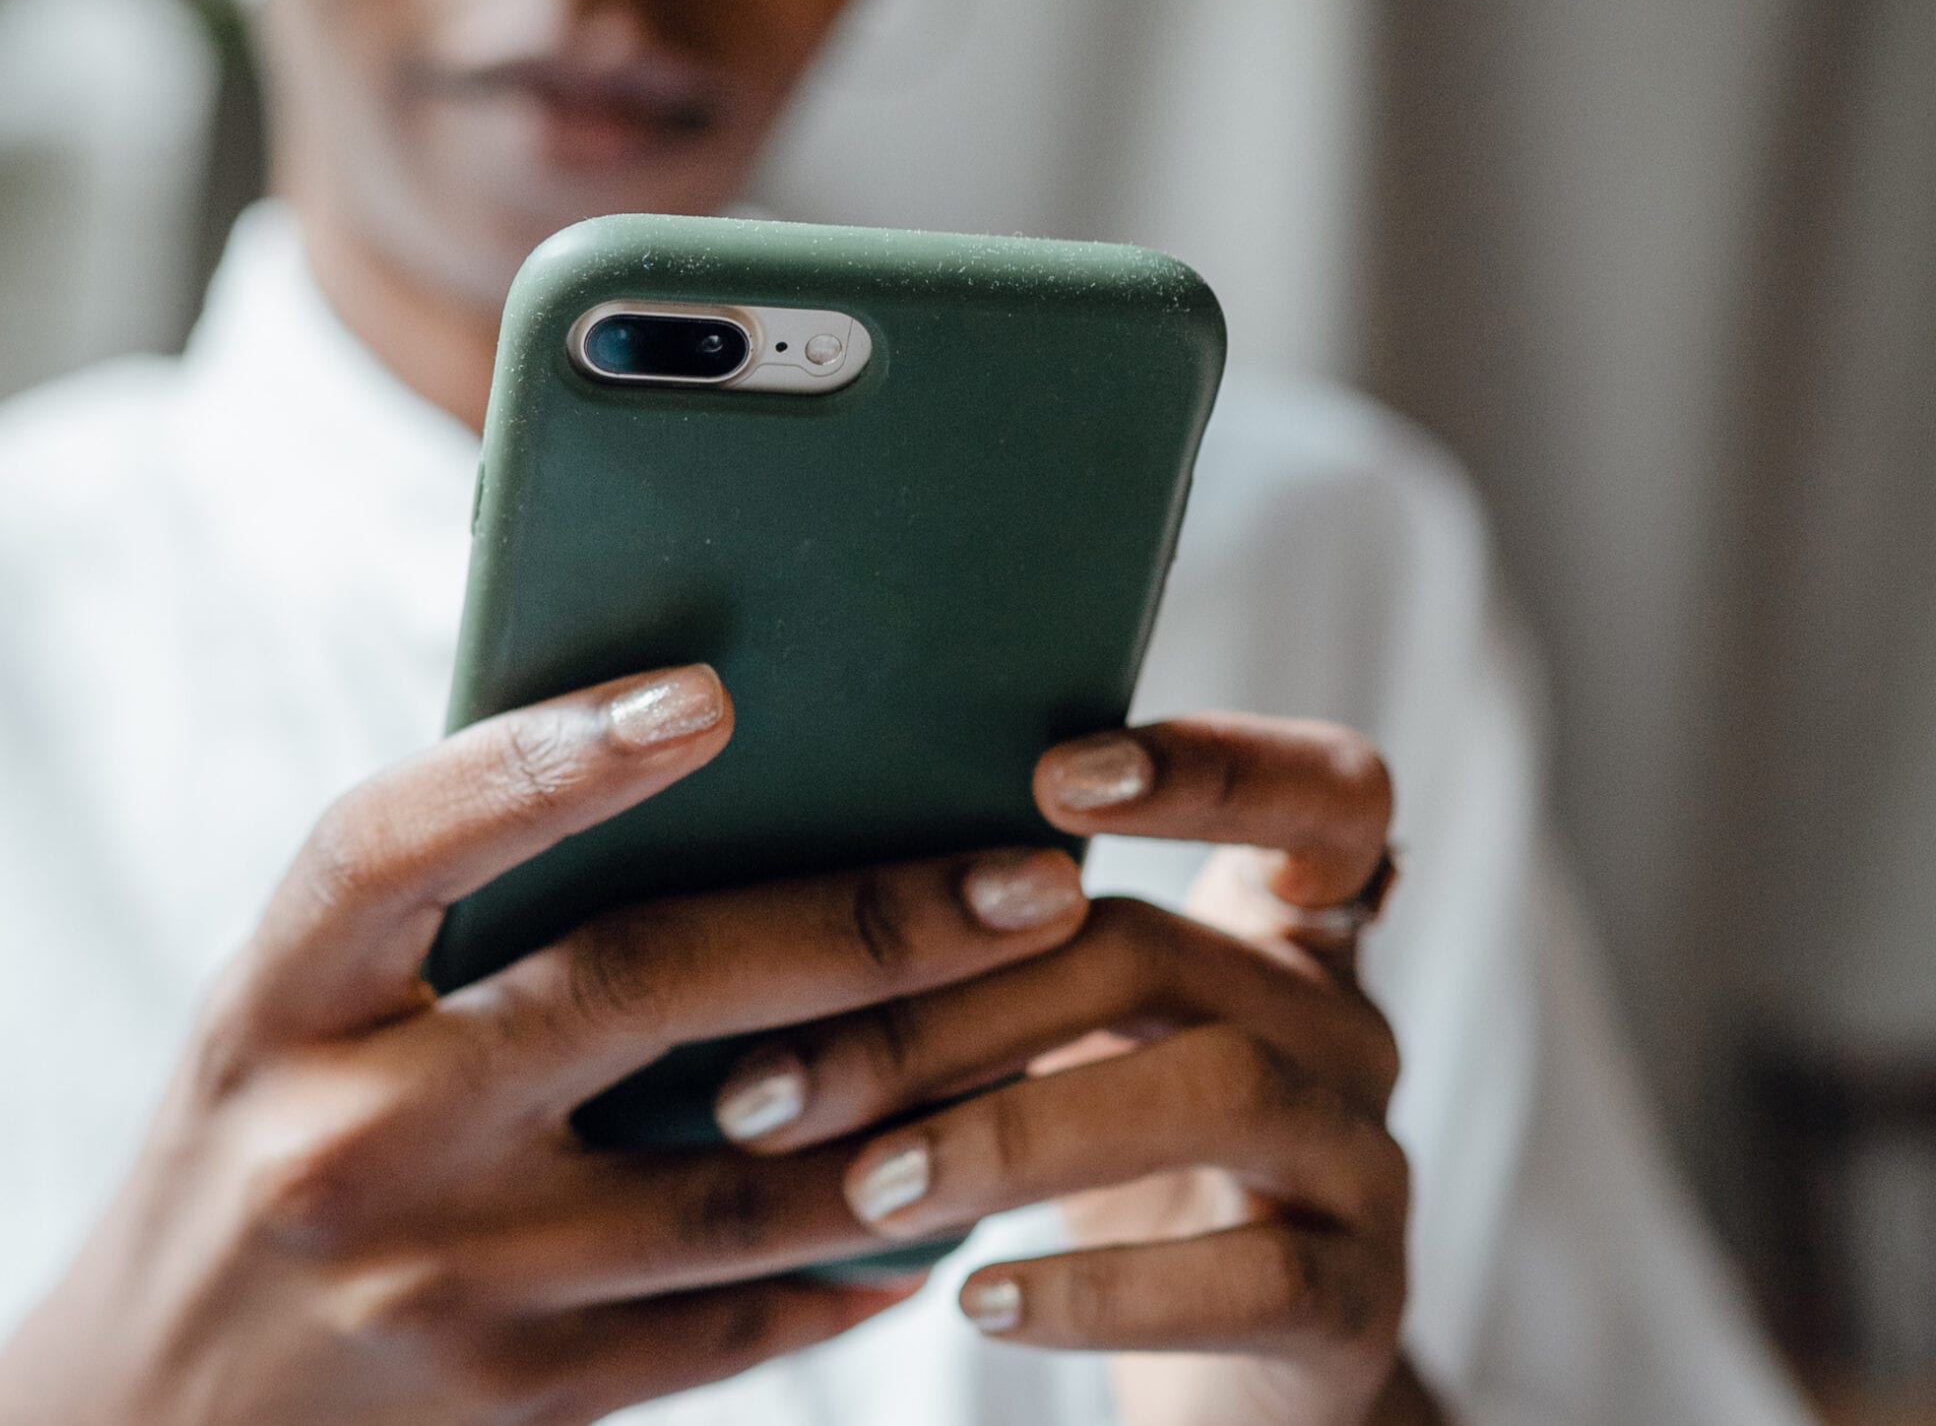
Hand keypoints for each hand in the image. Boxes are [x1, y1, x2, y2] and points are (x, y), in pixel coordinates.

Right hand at [0, 665, 1097, 1425]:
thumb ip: (440, 921)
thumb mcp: (287, 1017)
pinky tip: (939, 1210)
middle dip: (859, 926)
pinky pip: (720, 1331)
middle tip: (1028, 876)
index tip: (709, 695)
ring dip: (910, 1108)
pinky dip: (844, 1268)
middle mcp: (345, 1136)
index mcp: (277, 1001)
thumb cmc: (249, 1150)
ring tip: (1045, 1031)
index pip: (401, 844)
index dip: (547, 759)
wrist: (142, 1418)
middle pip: (634, 996)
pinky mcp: (507, 1405)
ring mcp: (429, 1286)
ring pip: (726, 1186)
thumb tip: (693, 782)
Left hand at [711, 713, 1429, 1425]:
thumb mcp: (1067, 1044)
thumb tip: (761, 892)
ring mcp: (1368, 1161)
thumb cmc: (1103, 1173)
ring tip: (868, 1189)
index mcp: (1277, 931)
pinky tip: (977, 1300)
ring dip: (1012, 1133)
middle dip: (950, 1006)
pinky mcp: (1364, 1306)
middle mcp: (1340, 1023)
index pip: (1322, 792)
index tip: (1053, 775)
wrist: (1231, 1389)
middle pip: (1160, 950)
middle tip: (777, 1083)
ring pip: (1219, 1090)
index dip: (1214, 765)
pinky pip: (1253, 1278)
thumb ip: (992, 952)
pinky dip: (1099, 1289)